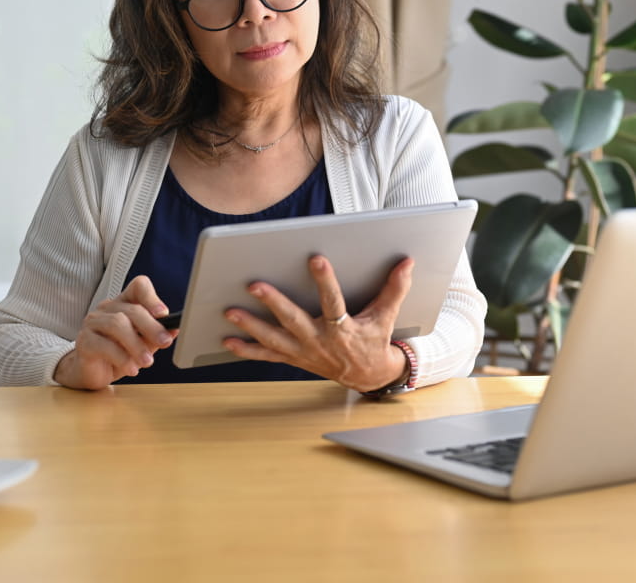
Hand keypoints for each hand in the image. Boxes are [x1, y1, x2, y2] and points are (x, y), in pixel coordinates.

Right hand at [54, 275, 176, 389]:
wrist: (93, 372)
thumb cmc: (120, 353)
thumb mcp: (144, 343)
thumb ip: (157, 334)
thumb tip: (174, 330)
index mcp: (126, 303)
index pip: (138, 286)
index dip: (152, 297)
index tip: (164, 313)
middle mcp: (108, 308)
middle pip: (132, 309)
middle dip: (151, 327)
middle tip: (164, 342)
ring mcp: (93, 322)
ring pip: (117, 324)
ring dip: (136, 344)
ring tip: (147, 361)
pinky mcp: (84, 341)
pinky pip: (103, 345)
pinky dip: (121, 358)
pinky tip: (131, 368)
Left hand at [222, 255, 413, 391]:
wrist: (369, 376)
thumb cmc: (374, 340)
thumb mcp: (387, 316)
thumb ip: (395, 288)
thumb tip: (407, 262)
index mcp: (343, 329)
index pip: (334, 302)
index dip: (325, 281)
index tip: (315, 258)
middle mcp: (320, 341)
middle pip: (294, 320)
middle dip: (273, 303)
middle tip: (254, 285)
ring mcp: (304, 352)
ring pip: (274, 339)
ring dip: (251, 326)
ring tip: (230, 312)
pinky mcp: (294, 359)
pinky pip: (267, 356)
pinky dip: (247, 350)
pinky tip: (227, 340)